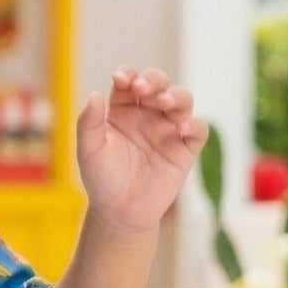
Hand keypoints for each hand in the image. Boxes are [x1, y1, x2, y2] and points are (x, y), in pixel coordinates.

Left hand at [76, 67, 208, 235]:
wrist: (120, 212)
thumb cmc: (102, 180)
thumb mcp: (89, 151)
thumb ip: (88, 123)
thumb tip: (95, 95)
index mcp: (124, 111)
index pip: (129, 82)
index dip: (128, 74)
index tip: (121, 79)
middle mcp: (148, 115)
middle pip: (158, 83)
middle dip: (153, 80)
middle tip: (141, 88)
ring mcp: (168, 129)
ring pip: (182, 99)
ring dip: (176, 95)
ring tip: (164, 103)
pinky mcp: (185, 149)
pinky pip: (198, 129)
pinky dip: (194, 124)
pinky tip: (181, 127)